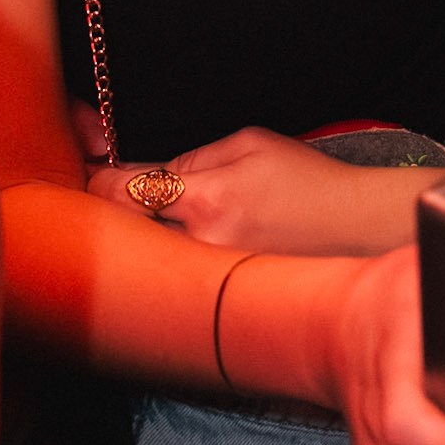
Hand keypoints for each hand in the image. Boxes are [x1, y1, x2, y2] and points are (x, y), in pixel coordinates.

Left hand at [72, 107, 444, 255]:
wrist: (358, 229)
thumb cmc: (309, 179)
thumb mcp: (251, 143)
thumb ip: (193, 157)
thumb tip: (153, 174)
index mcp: (209, 197)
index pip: (126, 192)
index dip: (97, 180)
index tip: (86, 171)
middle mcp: (205, 245)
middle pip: (127, 234)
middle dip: (108, 215)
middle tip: (92, 201)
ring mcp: (216, 279)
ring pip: (153, 260)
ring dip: (139, 244)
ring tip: (135, 228)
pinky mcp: (228, 301)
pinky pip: (182, 279)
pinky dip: (170, 266)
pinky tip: (170, 256)